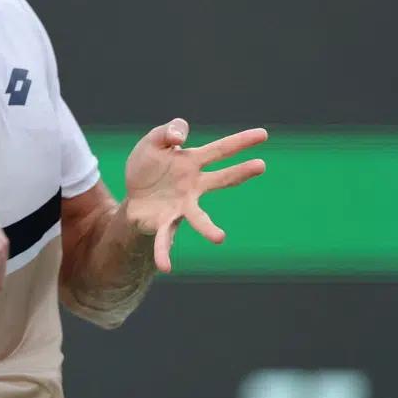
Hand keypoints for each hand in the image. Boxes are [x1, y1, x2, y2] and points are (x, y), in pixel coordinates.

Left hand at [123, 118, 267, 273]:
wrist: (133, 194)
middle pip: (221, 179)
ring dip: (208, 228)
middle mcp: (193, 186)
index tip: (263, 134)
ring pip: (198, 218)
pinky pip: (164, 240)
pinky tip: (166, 267)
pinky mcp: (164, 223)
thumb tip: (181, 137)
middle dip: (239, 172)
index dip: (241, 141)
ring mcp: (181, 207)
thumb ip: (168, 130)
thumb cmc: (149, 166)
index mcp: (192, 162)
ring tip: (219, 239)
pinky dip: (164, 253)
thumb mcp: (153, 141)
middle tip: (261, 165)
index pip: (220, 150)